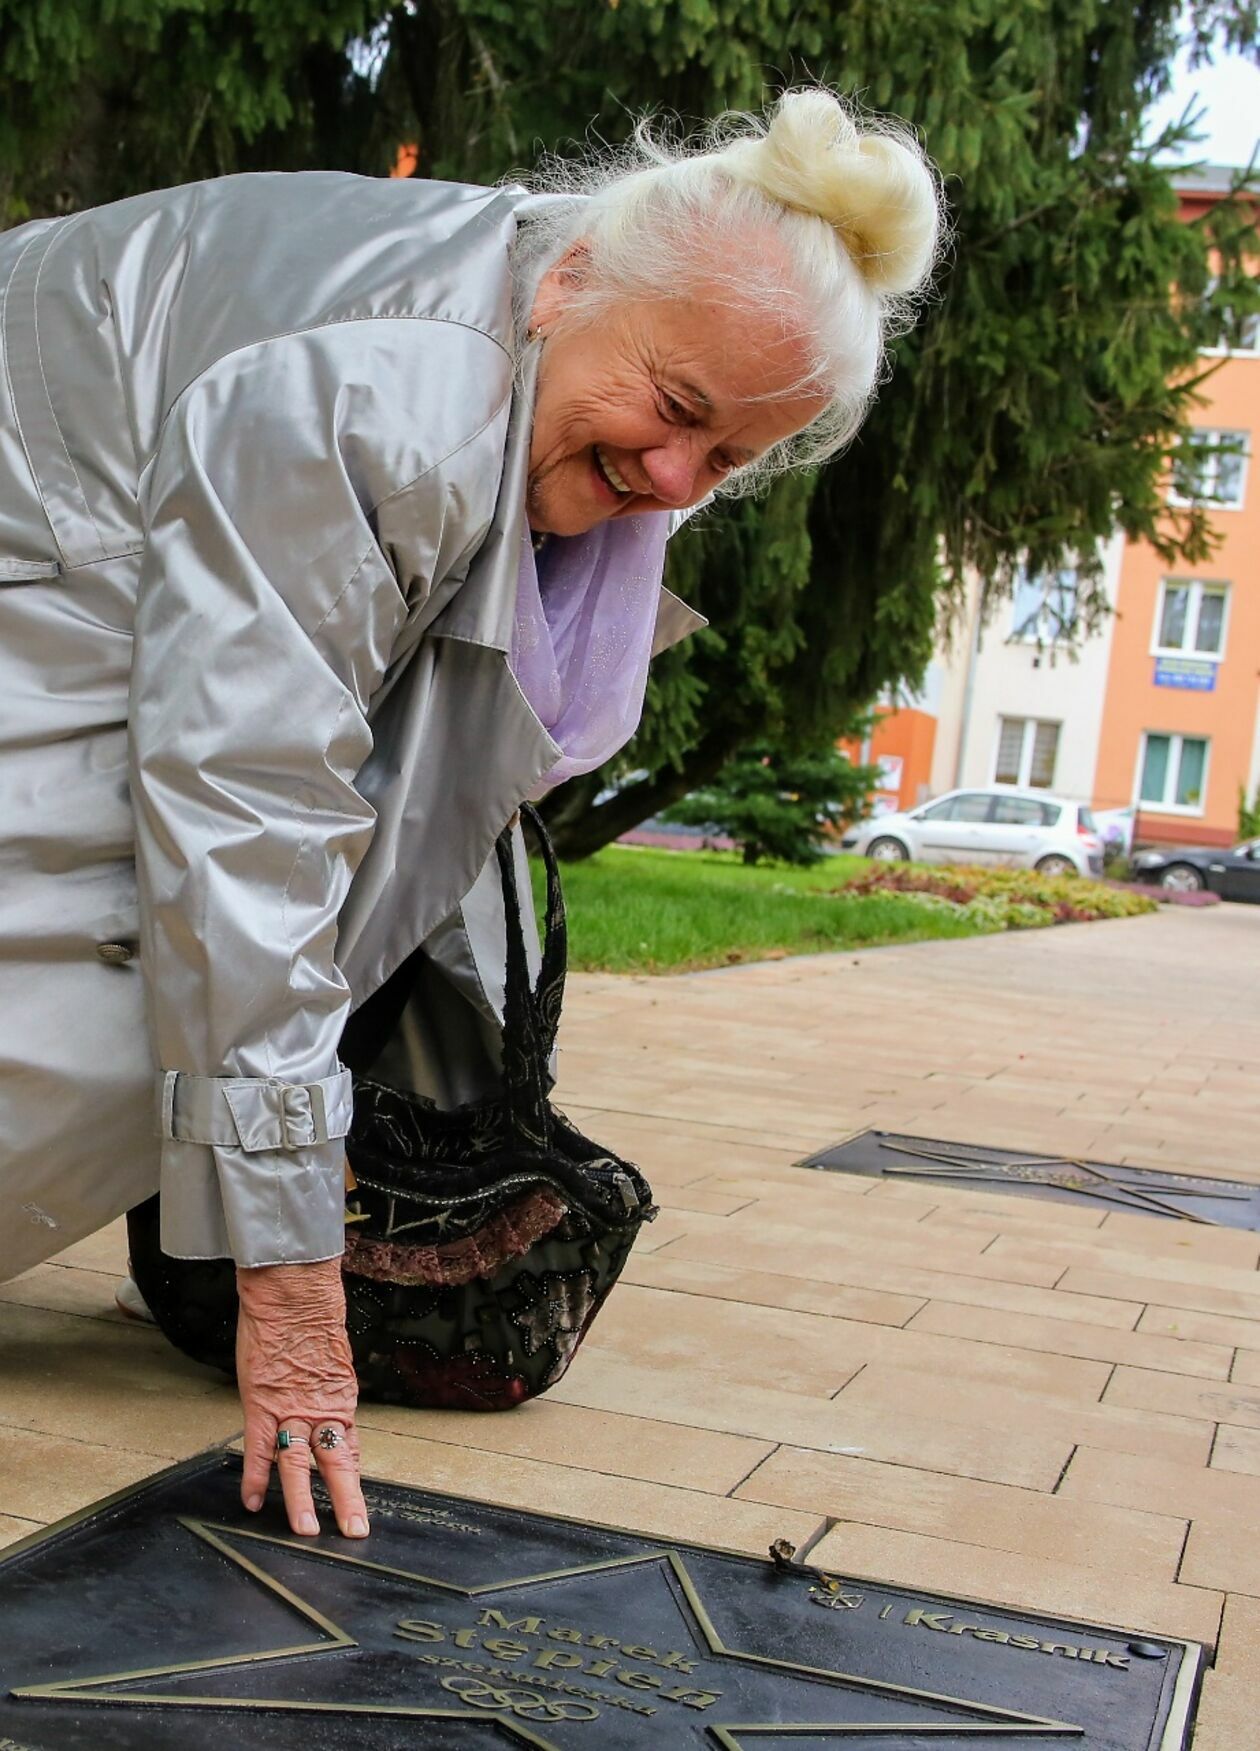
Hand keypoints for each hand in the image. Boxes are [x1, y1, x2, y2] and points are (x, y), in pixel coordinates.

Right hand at [235, 1258, 368, 1538]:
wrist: (295, 1293)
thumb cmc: (309, 1319)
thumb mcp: (327, 1358)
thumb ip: (327, 1385)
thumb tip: (324, 1395)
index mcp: (339, 1400)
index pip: (349, 1449)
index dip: (351, 1480)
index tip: (356, 1511)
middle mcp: (321, 1409)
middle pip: (337, 1462)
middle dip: (345, 1500)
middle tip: (354, 1532)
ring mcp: (292, 1408)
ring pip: (299, 1463)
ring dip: (302, 1500)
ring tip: (307, 1532)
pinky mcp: (263, 1402)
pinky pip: (258, 1447)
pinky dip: (255, 1475)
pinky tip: (253, 1502)